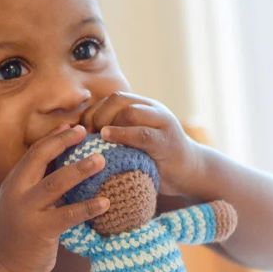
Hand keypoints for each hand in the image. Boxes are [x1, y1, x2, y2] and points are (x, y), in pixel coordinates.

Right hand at [0, 125, 109, 271]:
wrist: (7, 266)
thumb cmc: (22, 231)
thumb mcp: (24, 201)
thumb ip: (39, 181)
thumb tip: (63, 155)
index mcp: (14, 182)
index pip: (34, 152)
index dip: (54, 137)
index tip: (74, 126)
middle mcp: (16, 192)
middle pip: (40, 159)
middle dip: (63, 142)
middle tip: (86, 133)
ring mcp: (26, 211)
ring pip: (55, 184)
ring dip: (79, 170)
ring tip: (101, 160)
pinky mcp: (40, 230)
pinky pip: (68, 215)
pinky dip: (88, 207)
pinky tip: (105, 202)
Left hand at [81, 91, 201, 196]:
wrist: (191, 173)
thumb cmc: (156, 161)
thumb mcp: (134, 143)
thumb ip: (116, 135)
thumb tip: (81, 139)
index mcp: (143, 108)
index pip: (113, 99)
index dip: (93, 111)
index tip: (81, 130)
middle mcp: (152, 110)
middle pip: (118, 99)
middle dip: (97, 115)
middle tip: (86, 134)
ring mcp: (162, 124)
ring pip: (130, 111)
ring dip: (108, 122)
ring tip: (96, 136)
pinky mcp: (167, 142)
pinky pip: (142, 133)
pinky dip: (122, 134)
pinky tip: (107, 137)